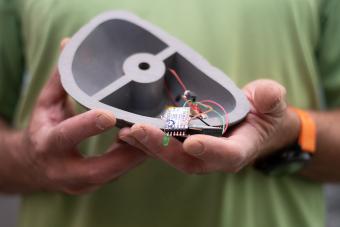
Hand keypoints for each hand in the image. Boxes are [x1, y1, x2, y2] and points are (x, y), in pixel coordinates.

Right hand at [6, 40, 145, 193]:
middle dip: (127, 151)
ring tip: (158, 134)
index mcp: (48, 144)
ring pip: (115, 173)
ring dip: (137, 154)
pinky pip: (118, 173)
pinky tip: (149, 141)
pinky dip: (134, 157)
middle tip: (149, 130)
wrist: (32, 166)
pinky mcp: (94, 185)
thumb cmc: (42, 129)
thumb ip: (62, 77)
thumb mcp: (46, 103)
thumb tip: (70, 44)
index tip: (110, 115)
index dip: (87, 126)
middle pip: (99, 168)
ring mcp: (81, 183)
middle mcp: (64, 170)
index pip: (66, 136)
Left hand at [118, 80, 299, 173]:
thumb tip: (267, 95)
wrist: (252, 121)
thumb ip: (271, 99)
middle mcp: (214, 157)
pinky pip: (164, 148)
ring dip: (147, 146)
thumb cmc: (263, 113)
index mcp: (239, 150)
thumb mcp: (273, 102)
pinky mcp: (184, 147)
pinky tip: (127, 132)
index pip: (226, 155)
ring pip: (171, 156)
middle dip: (163, 147)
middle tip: (138, 131)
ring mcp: (197, 154)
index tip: (192, 142)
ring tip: (126, 132)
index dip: (210, 150)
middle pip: (188, 160)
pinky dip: (145, 142)